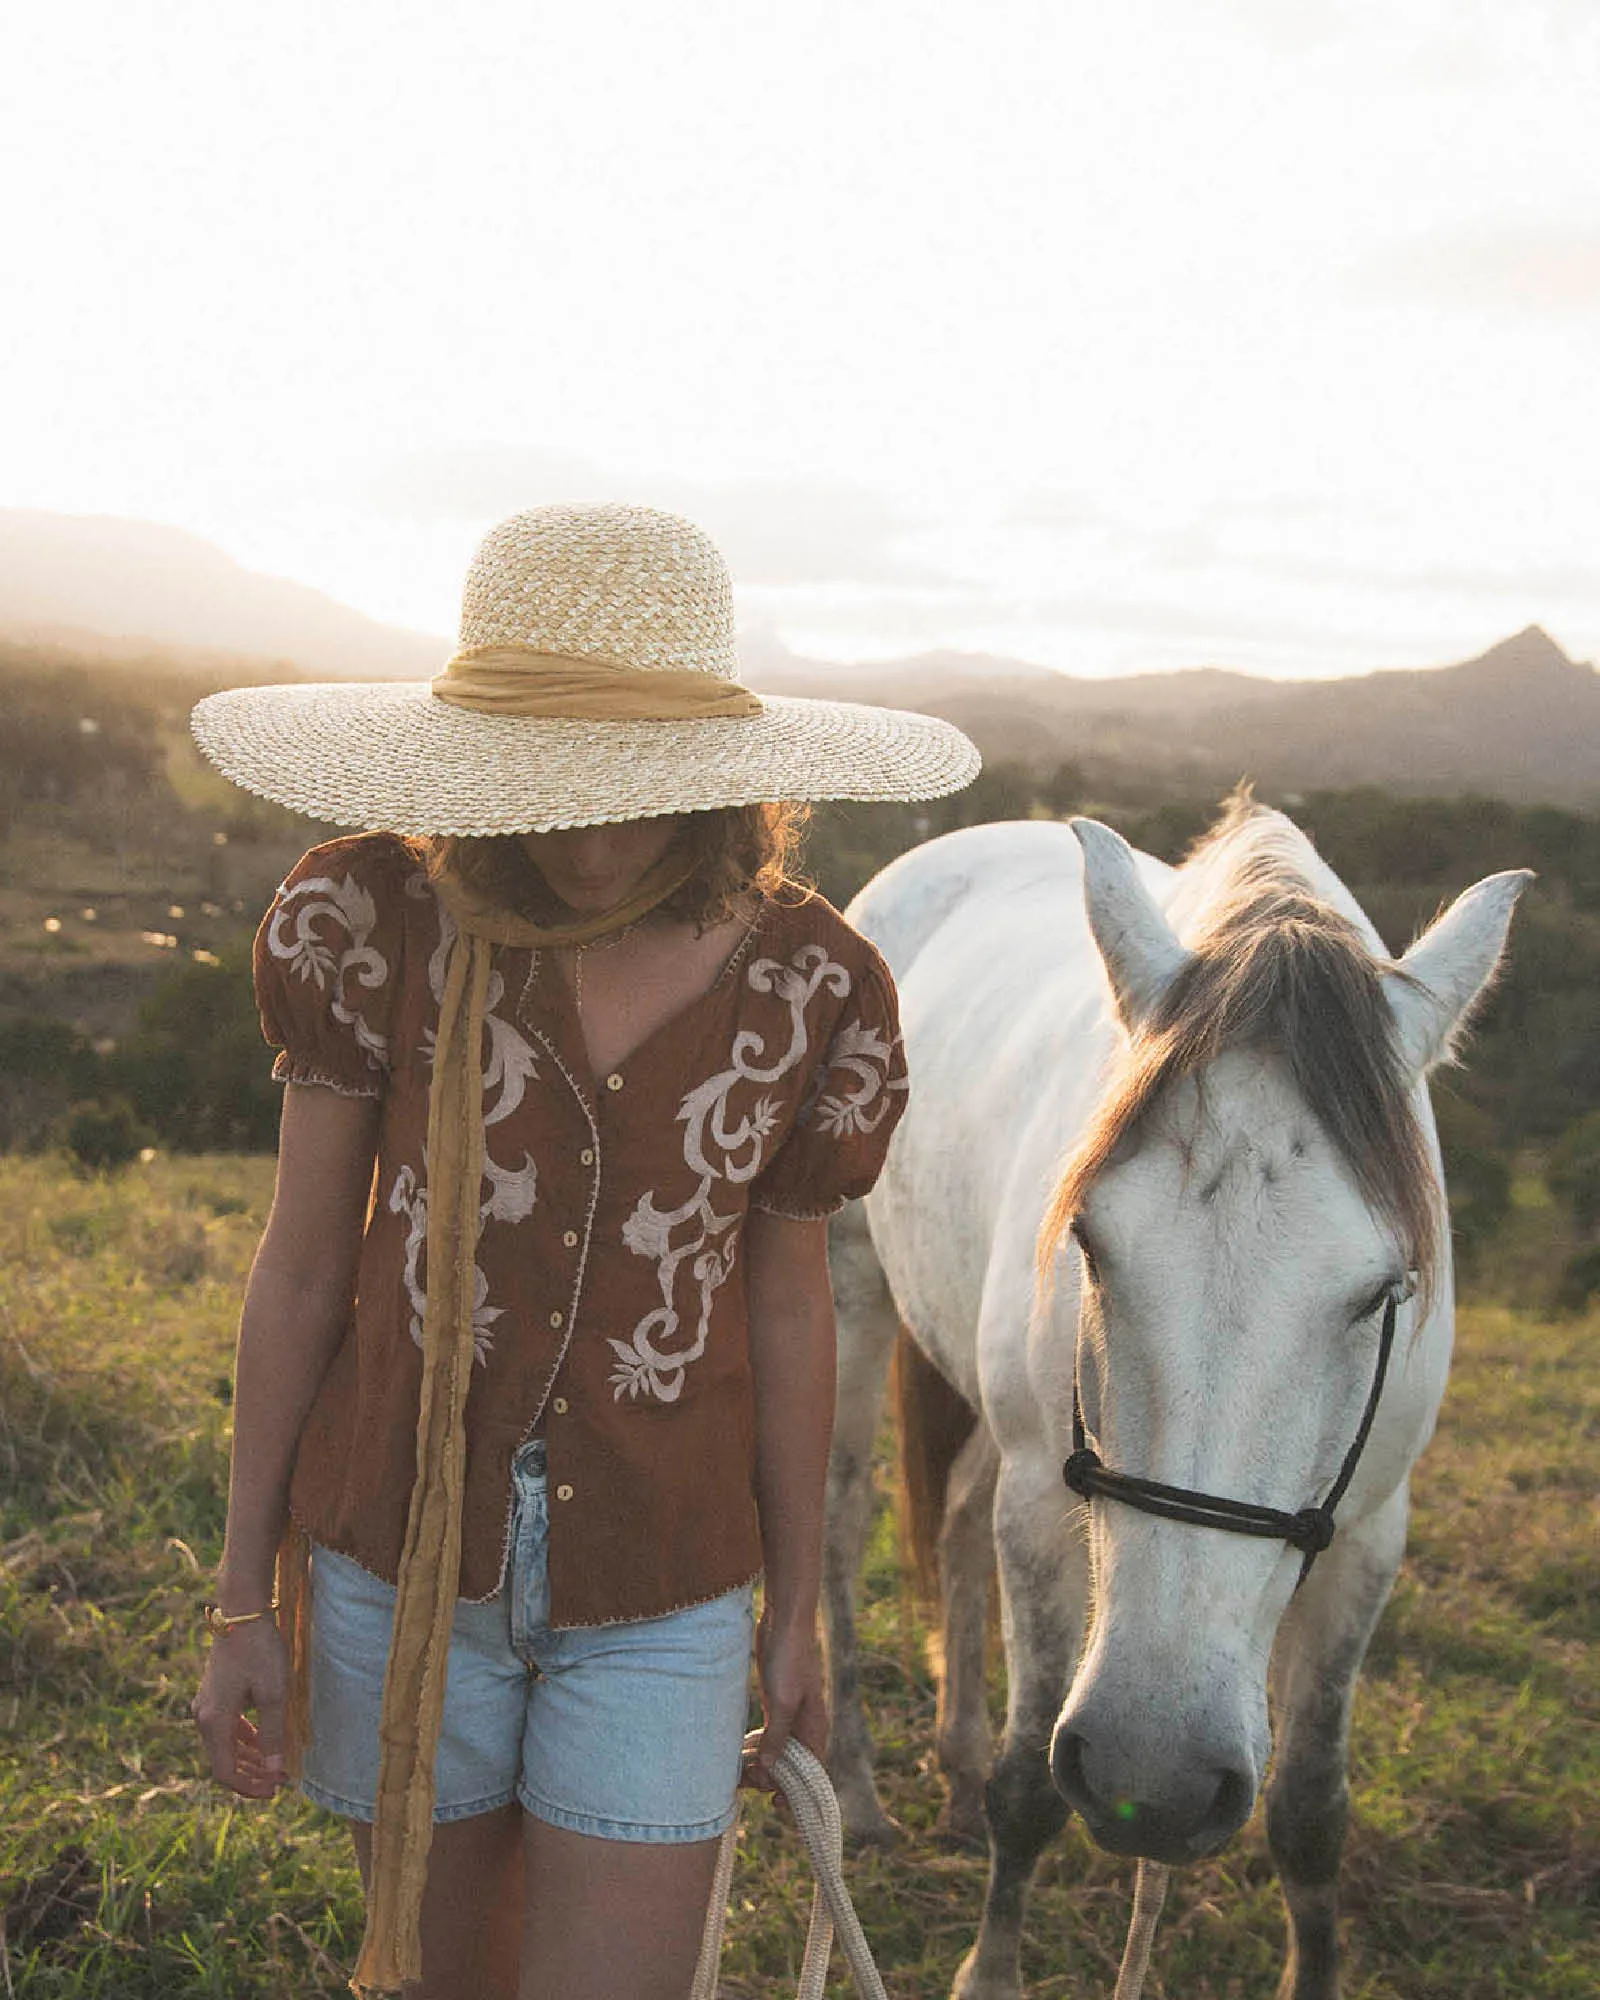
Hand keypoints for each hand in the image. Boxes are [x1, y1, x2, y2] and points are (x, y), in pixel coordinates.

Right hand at [191, 1619, 290, 1799]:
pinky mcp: (214, 1694)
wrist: (242, 1613)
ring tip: (277, 1764)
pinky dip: (245, 1739)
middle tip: (281, 1780)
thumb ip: (272, 1734)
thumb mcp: (273, 1693)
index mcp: (214, 1722)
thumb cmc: (260, 1650)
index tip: (275, 1789)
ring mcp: (206, 1705)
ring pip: (226, 1745)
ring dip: (250, 1758)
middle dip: (253, 1775)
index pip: (225, 1772)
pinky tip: (264, 1741)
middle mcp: (203, 1717)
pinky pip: (227, 1728)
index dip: (250, 1787)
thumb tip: (273, 1770)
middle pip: (224, 1761)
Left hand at [748, 1603, 827, 1790]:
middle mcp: (805, 1723)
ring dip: (763, 1763)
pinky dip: (758, 1745)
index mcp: (815, 1726)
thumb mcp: (783, 1701)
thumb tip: (771, 1770)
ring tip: (741, 1772)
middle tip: (749, 1783)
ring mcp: (790, 1712)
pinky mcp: (775, 1700)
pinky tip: (742, 1751)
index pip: (812, 1770)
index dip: (797, 1791)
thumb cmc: (789, 1659)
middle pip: (793, 1763)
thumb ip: (778, 1736)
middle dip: (773, 1778)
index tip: (777, 1805)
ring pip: (778, 1749)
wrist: (783, 1622)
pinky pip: (769, 1733)